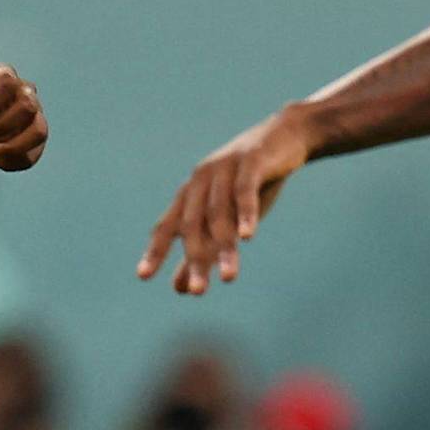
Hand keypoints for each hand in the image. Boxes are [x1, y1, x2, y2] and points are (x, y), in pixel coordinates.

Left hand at [0, 64, 48, 170]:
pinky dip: (10, 161)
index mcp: (3, 76)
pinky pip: (31, 156)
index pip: (8, 84)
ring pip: (39, 132)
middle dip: (2, 125)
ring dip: (12, 147)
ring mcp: (33, 118)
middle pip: (29, 107)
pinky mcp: (32, 142)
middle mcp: (25, 94)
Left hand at [138, 107, 311, 295]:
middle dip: (194, 259)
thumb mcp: (228, 217)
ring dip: (223, 247)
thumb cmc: (252, 182)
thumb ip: (203, 250)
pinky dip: (245, 214)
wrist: (286, 136)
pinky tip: (248, 237)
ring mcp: (224, 168)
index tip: (143, 276)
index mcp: (191, 193)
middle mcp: (201, 180)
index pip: (168, 225)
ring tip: (229, 278)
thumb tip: (181, 289)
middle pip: (192, 225)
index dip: (156, 250)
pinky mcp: (251, 162)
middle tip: (198, 292)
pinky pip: (244, 191)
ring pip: (220, 213)